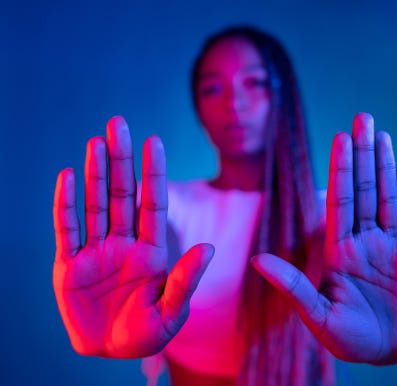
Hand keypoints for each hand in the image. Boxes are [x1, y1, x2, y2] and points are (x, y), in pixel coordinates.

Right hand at [53, 116, 213, 357]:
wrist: (110, 352)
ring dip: (95, 172)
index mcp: (151, 251)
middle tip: (119, 124)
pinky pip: (67, 228)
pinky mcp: (69, 265)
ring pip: (96, 203)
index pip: (152, 203)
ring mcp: (96, 251)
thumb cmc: (145, 335)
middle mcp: (123, 243)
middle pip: (123, 194)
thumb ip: (186, 280)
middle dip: (122, 160)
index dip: (153, 173)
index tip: (154, 141)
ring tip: (96, 141)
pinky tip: (67, 176)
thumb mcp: (171, 312)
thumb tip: (208, 248)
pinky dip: (66, 203)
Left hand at [252, 113, 396, 363]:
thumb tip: (256, 260)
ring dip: (385, 166)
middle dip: (363, 155)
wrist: (384, 355)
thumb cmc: (346, 338)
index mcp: (339, 250)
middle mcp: (365, 241)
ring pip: (389, 198)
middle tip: (362, 118)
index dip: (340, 169)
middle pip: (365, 190)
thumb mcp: (315, 312)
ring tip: (381, 135)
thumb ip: (291, 284)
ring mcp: (392, 248)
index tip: (339, 138)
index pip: (339, 200)